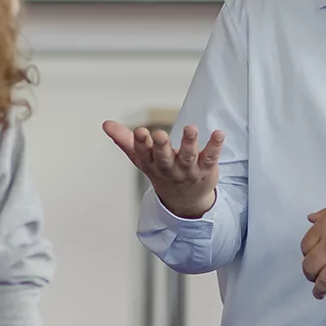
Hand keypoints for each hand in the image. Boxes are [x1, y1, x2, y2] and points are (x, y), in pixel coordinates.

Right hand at [103, 121, 223, 219]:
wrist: (185, 201)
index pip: (144, 154)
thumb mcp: (141, 158)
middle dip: (161, 146)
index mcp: (151, 164)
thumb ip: (125, 140)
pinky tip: (219, 134)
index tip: (140, 131)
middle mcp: (169, 169)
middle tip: (158, 134)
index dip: (141, 144)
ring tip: (190, 128)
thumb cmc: (160, 172)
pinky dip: (215, 146)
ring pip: (188, 157)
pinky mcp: (206, 169)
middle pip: (164, 158)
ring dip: (189, 142)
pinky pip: (211, 158)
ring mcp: (188, 171)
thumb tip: (106, 124)